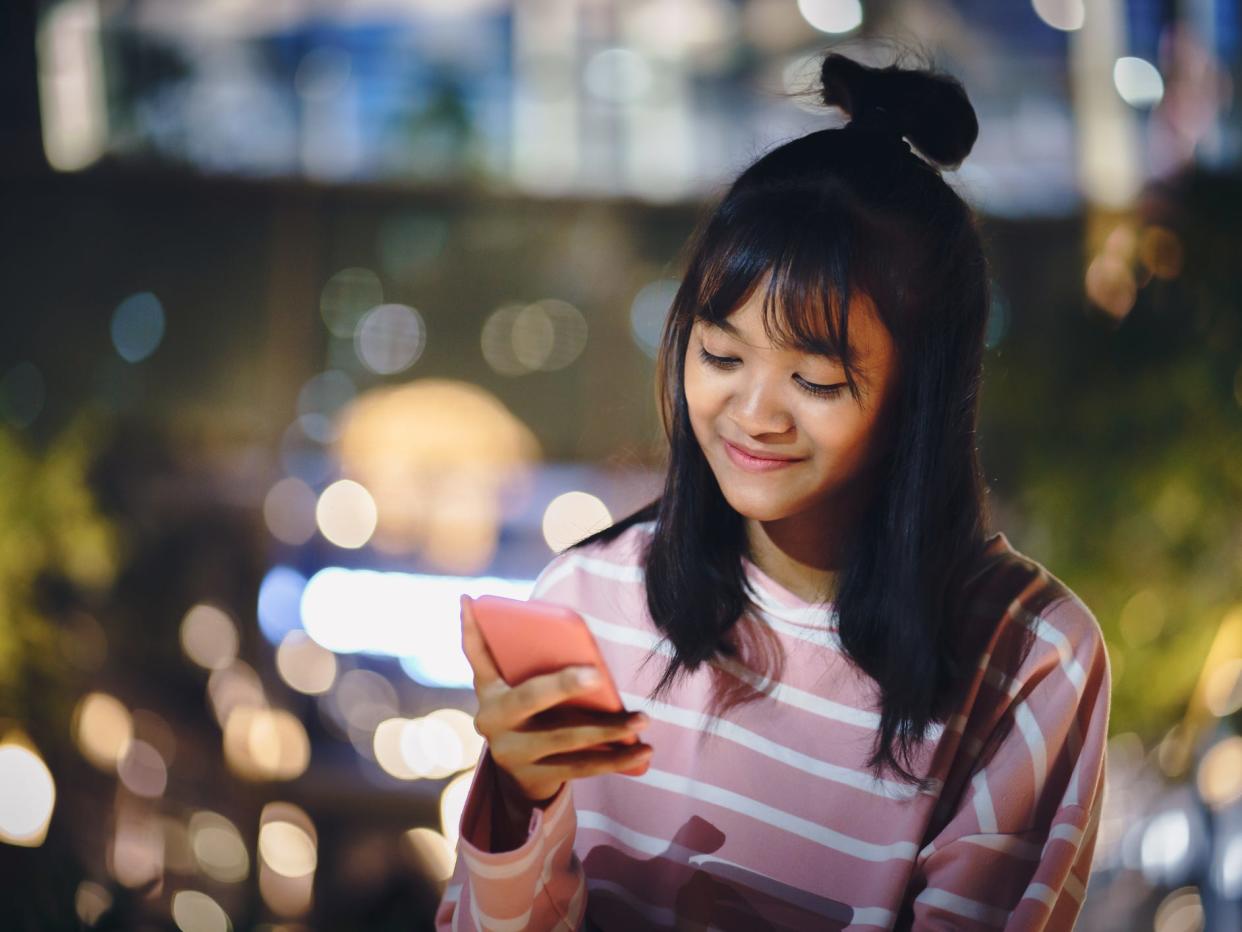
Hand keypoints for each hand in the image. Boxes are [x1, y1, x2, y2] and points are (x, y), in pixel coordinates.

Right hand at [460, 594, 652, 804]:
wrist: (520, 773)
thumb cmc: (530, 712)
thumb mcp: (519, 686)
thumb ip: (529, 659)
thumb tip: (555, 626)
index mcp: (489, 689)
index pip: (476, 652)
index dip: (470, 628)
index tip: (469, 598)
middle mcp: (492, 721)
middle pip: (529, 697)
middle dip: (563, 685)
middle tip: (598, 673)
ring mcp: (512, 753)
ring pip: (565, 738)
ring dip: (609, 730)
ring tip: (642, 719)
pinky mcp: (536, 776)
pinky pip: (582, 768)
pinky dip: (615, 760)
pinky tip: (642, 752)